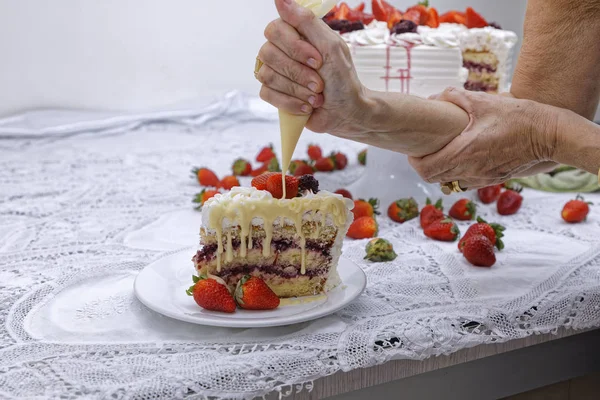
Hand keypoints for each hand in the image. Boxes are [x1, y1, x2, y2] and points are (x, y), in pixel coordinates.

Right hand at [257, 0, 366, 135]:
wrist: (346, 112)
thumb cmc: (342, 78)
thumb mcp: (331, 46)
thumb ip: (306, 21)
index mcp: (295, 35)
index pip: (274, 30)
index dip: (294, 47)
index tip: (317, 60)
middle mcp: (282, 51)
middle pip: (269, 54)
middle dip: (298, 73)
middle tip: (319, 83)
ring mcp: (276, 73)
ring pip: (267, 76)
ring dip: (297, 90)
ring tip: (316, 96)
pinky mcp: (273, 94)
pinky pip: (267, 94)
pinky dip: (290, 102)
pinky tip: (306, 107)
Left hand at [408, 88, 554, 189]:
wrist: (548, 134)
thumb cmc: (517, 117)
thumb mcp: (483, 101)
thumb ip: (454, 97)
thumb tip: (433, 98)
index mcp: (464, 152)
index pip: (426, 169)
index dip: (415, 162)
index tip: (414, 150)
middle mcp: (470, 170)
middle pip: (434, 178)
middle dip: (425, 165)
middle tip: (424, 151)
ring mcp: (481, 178)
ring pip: (449, 182)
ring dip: (441, 171)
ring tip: (442, 153)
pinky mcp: (492, 180)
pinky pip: (465, 182)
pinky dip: (457, 174)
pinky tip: (462, 158)